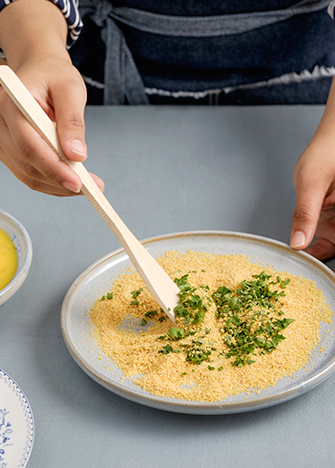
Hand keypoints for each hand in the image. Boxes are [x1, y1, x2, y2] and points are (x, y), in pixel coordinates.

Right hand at [0, 56, 103, 195]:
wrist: (40, 69)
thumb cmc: (53, 75)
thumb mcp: (71, 89)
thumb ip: (73, 121)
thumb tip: (77, 154)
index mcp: (12, 105)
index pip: (29, 145)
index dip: (53, 168)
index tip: (78, 182)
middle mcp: (1, 123)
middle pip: (26, 164)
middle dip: (59, 181)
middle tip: (90, 188)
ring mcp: (3, 138)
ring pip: (26, 173)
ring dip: (56, 186)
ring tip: (86, 186)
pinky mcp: (10, 149)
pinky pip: (28, 172)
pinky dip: (50, 181)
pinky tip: (70, 180)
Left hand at [290, 136, 334, 260]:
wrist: (330, 139)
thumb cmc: (328, 152)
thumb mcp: (311, 183)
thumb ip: (305, 214)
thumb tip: (298, 242)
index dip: (325, 260)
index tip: (311, 267)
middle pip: (334, 247)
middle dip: (320, 259)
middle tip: (301, 269)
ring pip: (331, 247)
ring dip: (316, 256)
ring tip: (298, 263)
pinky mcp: (332, 219)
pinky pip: (326, 241)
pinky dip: (313, 248)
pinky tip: (301, 251)